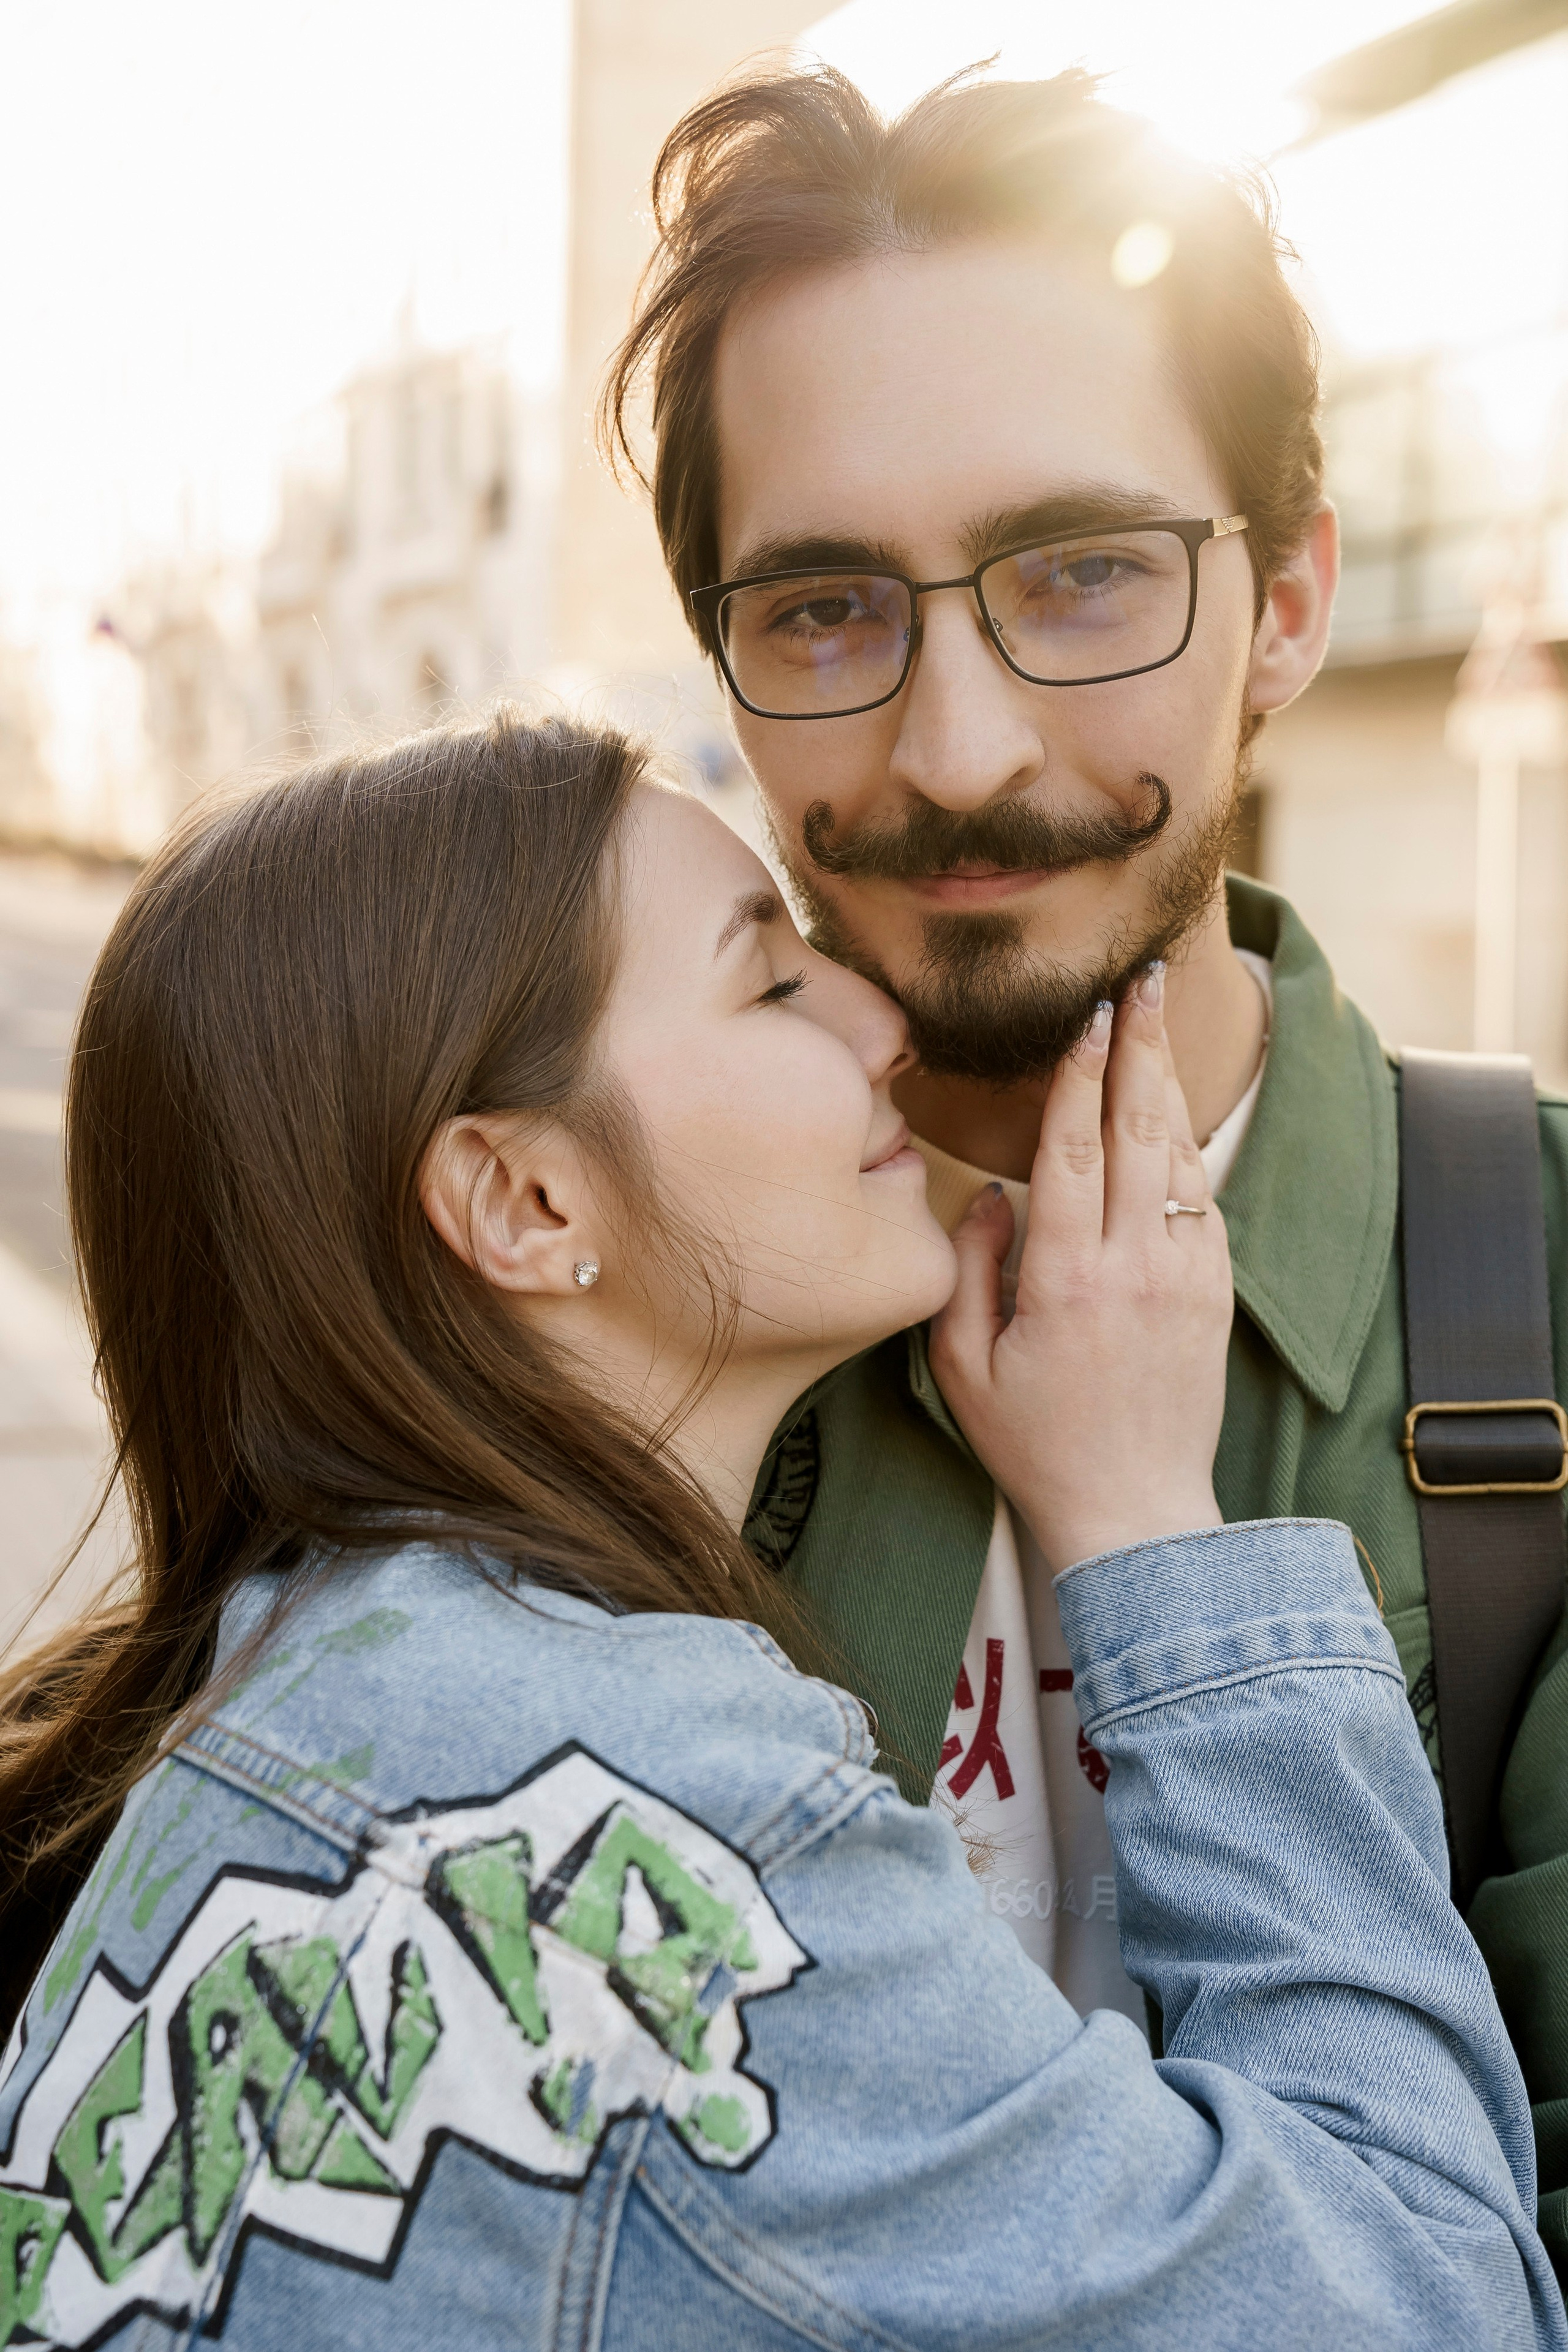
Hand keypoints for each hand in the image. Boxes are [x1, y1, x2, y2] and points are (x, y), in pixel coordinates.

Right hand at [928, 964, 1232, 1571]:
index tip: (1087, 1017)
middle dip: (1140, 1048)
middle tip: (1143, 979)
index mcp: (1064, 1281)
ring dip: (1166, 1085)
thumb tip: (991, 1192)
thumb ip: (965, 1269)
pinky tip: (1169, 1117)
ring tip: (1157, 1025)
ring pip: (1178, 1158)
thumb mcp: (961, 1366)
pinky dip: (1185, 1152)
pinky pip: (1201, 1204)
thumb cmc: (1034, 1443)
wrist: (1134, 1513)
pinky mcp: (1215, 1296)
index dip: (1080, 1075)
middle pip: (1138, 1131)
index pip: (1072, 1150)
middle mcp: (1134, 1269)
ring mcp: (1185, 1280)